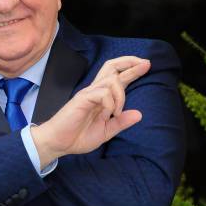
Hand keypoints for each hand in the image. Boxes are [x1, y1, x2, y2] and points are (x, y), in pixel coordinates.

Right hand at [31, 57, 150, 167]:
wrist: (58, 143)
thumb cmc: (77, 137)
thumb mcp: (105, 131)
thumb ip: (121, 123)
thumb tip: (139, 114)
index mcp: (101, 98)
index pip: (117, 77)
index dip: (131, 69)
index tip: (146, 65)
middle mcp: (95, 91)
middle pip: (112, 66)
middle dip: (130, 62)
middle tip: (145, 64)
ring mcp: (88, 94)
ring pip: (111, 80)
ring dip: (121, 95)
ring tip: (117, 113)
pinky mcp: (82, 99)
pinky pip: (103, 93)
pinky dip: (111, 103)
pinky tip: (108, 115)